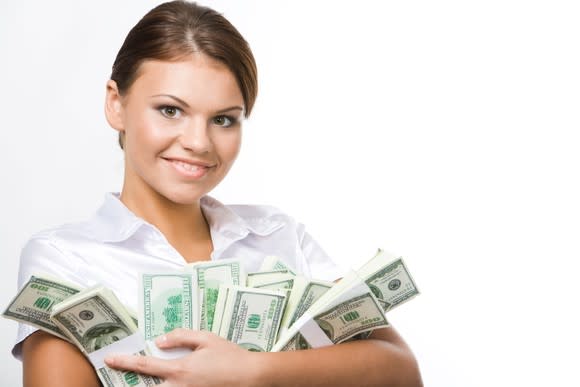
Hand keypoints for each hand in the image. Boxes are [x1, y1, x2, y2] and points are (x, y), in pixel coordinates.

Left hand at [104, 329, 262, 386]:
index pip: (145, 364)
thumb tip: (160, 341)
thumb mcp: (207, 339)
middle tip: (117, 376)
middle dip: (130, 383)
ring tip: (138, 380)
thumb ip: (181, 337)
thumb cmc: (230, 356)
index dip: (125, 361)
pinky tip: (163, 382)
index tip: (110, 359)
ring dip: (148, 386)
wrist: (251, 377)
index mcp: (179, 369)